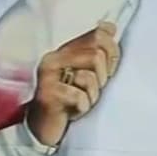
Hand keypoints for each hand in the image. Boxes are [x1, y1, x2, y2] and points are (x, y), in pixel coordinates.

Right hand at [25, 22, 120, 146]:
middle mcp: (54, 59)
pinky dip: (82, 108)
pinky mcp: (47, 95)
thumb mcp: (85, 73)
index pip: (98, 35)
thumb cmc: (68, 101)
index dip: (112, 54)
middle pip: (96, 55)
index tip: (108, 71)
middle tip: (90, 91)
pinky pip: (79, 97)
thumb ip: (96, 50)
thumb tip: (110, 26)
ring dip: (92, 96)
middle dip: (101, 78)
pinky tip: (73, 112)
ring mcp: (48, 76)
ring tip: (81, 102)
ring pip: (88, 77)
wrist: (44, 129)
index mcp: (65, 50)